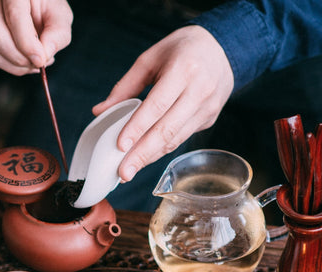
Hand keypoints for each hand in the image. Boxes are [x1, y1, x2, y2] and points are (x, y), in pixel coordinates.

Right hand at [0, 0, 72, 74]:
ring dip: (14, 65)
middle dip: (20, 58)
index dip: (27, 43)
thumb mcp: (59, 13)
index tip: (40, 60)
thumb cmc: (43, 4)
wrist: (28, 2)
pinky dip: (7, 63)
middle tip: (38, 62)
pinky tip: (22, 58)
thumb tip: (45, 56)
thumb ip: (58, 33)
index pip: (14, 15)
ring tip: (33, 62)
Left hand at [92, 26, 233, 181]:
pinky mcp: (209, 119)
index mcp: (184, 69)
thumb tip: (100, 111)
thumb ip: (125, 86)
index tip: (121, 146)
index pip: (158, 104)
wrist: (222, 49)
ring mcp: (207, 107)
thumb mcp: (150, 58)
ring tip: (129, 170)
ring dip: (150, 157)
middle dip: (143, 153)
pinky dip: (161, 150)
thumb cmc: (182, 50)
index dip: (138, 127)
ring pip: (175, 139)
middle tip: (123, 172)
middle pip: (168, 129)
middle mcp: (200, 90)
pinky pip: (181, 138)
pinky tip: (145, 158)